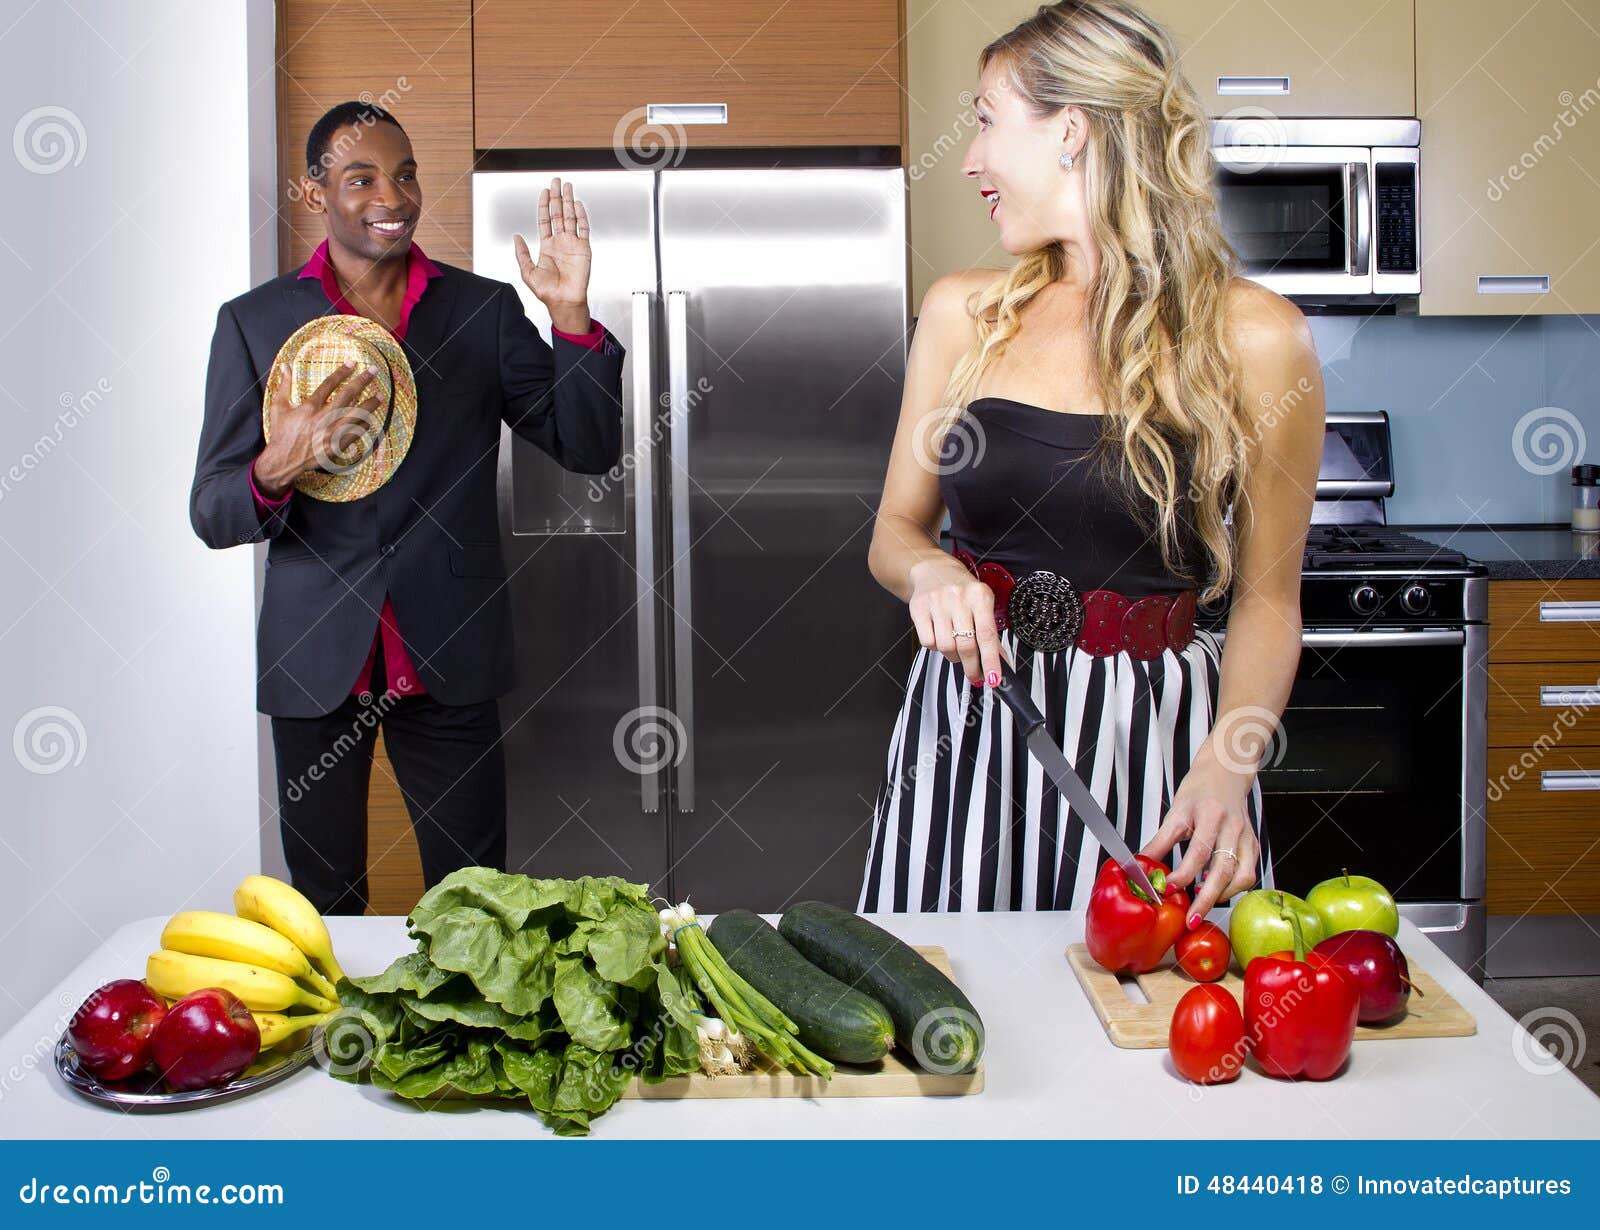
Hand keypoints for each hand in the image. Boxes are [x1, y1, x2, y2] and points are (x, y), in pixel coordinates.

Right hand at [254, 361, 381, 496]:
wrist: (284, 459)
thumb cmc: (281, 432)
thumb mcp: (279, 406)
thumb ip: (284, 384)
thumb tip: (285, 365)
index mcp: (309, 407)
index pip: (330, 384)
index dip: (342, 372)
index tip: (353, 363)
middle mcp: (323, 418)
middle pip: (347, 395)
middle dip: (361, 381)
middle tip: (374, 371)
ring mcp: (332, 433)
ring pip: (356, 415)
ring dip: (370, 404)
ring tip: (381, 395)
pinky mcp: (337, 446)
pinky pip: (356, 433)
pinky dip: (364, 425)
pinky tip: (372, 418)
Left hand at [513, 176, 592, 328]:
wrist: (564, 301)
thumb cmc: (547, 291)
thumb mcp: (527, 272)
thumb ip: (521, 253)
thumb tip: (516, 237)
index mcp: (547, 246)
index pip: (545, 220)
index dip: (544, 205)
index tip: (544, 192)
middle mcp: (560, 242)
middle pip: (558, 214)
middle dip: (557, 197)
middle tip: (556, 182)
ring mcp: (572, 244)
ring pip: (570, 217)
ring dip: (569, 201)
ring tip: (567, 186)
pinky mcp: (584, 249)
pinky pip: (583, 228)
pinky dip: (581, 215)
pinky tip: (578, 204)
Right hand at [907, 555, 1002, 687]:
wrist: (933, 570)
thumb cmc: (962, 591)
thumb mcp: (982, 604)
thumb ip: (990, 631)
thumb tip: (998, 660)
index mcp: (979, 596)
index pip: (987, 635)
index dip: (990, 660)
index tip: (994, 679)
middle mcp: (958, 598)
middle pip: (966, 645)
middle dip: (972, 667)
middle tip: (975, 675)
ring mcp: (937, 602)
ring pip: (946, 647)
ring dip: (953, 657)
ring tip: (956, 650)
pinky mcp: (919, 608)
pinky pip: (928, 642)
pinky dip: (936, 647)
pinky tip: (940, 637)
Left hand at [1140, 757, 1258, 924]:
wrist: (1226, 771)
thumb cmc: (1200, 789)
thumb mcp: (1176, 810)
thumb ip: (1160, 840)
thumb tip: (1140, 863)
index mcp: (1209, 815)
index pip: (1197, 851)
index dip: (1183, 875)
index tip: (1167, 890)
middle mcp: (1232, 827)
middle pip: (1222, 869)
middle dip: (1206, 899)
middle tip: (1191, 920)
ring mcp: (1246, 837)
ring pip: (1242, 875)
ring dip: (1223, 895)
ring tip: (1202, 903)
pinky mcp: (1254, 844)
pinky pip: (1248, 873)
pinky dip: (1233, 888)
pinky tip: (1217, 890)